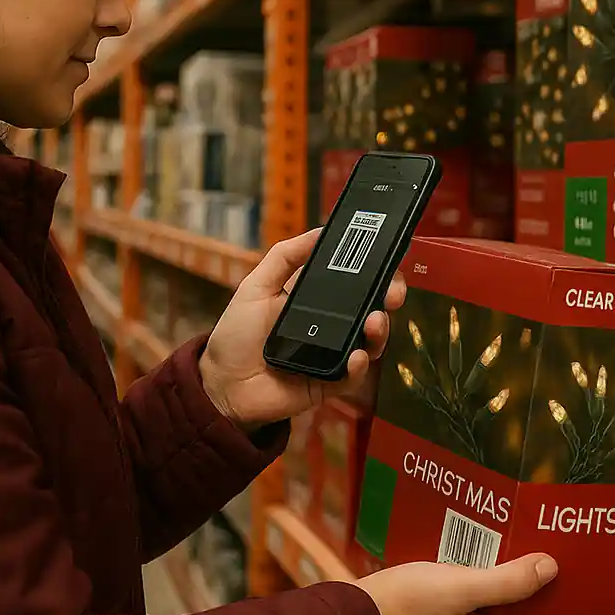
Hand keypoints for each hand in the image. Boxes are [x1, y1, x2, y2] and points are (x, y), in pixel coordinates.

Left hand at [199, 229, 406, 431]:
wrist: (221, 383)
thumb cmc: (237, 334)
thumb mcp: (257, 286)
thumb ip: (285, 256)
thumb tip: (320, 230)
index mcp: (317, 300)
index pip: (356, 282)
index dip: (376, 272)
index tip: (388, 260)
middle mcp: (331, 326)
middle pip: (372, 309)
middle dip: (389, 298)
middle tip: (393, 293)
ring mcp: (333, 356)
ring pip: (370, 342)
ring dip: (379, 331)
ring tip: (374, 322)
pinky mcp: (329, 384)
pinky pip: (353, 375)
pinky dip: (358, 366)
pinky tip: (355, 356)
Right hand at [357, 555, 559, 614]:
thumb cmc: (409, 604)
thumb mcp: (462, 587)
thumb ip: (507, 582)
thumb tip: (551, 569)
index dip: (562, 603)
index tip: (574, 572)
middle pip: (520, 614)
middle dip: (533, 583)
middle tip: (543, 544)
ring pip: (495, 602)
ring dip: (505, 575)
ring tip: (514, 540)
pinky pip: (471, 595)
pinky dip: (480, 574)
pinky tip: (476, 549)